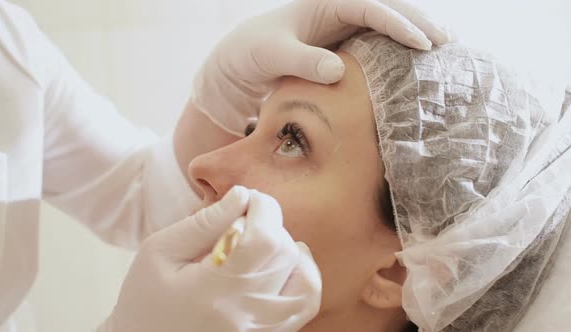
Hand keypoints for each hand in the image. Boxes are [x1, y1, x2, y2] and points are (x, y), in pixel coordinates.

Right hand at [98, 186, 320, 331]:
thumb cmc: (144, 297)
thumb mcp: (159, 251)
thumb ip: (203, 223)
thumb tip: (242, 195)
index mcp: (213, 290)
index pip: (264, 239)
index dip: (263, 208)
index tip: (246, 199)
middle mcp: (244, 313)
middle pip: (285, 253)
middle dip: (270, 223)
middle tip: (242, 218)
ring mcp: (259, 328)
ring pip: (304, 277)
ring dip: (287, 248)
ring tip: (259, 241)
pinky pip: (305, 303)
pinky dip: (302, 275)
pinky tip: (280, 263)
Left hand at [191, 0, 451, 135]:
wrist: (245, 59)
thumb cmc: (254, 51)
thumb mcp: (272, 55)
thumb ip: (302, 61)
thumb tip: (336, 70)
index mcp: (325, 2)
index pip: (370, 7)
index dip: (397, 24)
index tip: (420, 44)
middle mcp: (340, 9)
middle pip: (389, 7)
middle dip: (419, 22)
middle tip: (446, 44)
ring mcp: (345, 26)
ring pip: (389, 21)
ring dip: (417, 31)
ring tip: (446, 48)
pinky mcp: (347, 43)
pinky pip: (381, 40)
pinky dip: (402, 47)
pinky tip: (421, 59)